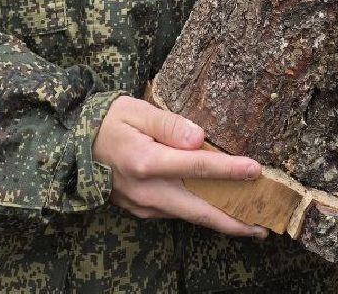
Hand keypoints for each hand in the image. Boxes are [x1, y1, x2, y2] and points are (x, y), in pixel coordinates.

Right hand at [94, 95, 269, 238]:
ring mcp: (143, 205)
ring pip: (189, 215)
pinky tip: (216, 208)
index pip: (198, 167)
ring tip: (250, 221)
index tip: (256, 170)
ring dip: (220, 220)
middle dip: (234, 220)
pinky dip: (199, 213)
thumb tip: (199, 138)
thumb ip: (168, 124)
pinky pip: (176, 213)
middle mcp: (147, 191)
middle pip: (200, 210)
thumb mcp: (135, 110)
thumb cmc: (108, 121)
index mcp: (146, 162)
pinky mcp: (140, 210)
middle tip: (265, 226)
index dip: (229, 169)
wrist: (72, 145)